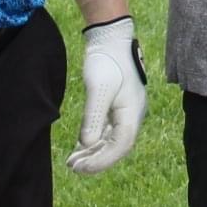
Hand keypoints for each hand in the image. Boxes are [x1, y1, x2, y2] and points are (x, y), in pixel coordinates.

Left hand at [66, 16, 148, 174]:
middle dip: (96, 160)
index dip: (101, 161)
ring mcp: (126, 111)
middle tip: (73, 167)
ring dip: (94, 153)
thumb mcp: (98, 89)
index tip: (80, 168)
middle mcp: (133, 115)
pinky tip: (80, 147)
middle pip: (117, 147)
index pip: (120, 146)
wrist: (111, 38)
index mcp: (133, 112)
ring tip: (73, 161)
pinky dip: (95, 141)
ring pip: (112, 140)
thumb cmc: (107, 61)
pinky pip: (109, 131)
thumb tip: (87, 144)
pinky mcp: (118, 106)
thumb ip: (94, 117)